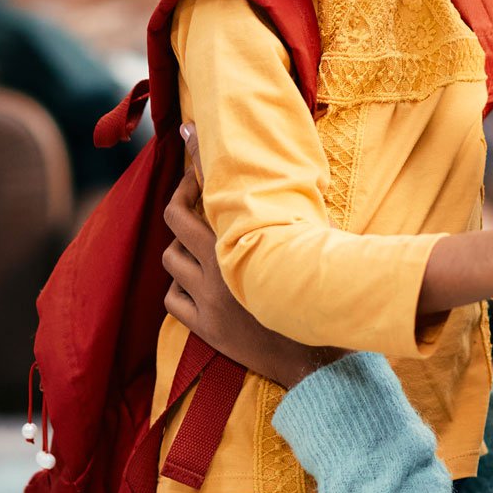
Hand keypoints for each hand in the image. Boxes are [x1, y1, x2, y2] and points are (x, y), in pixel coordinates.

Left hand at [162, 124, 338, 387]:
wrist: (318, 359)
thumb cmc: (322, 295)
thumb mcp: (312, 246)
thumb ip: (292, 217)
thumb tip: (283, 186)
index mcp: (250, 242)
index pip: (210, 192)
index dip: (195, 161)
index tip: (187, 133)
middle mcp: (222, 267)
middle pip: (175, 220)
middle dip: (180, 201)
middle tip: (190, 194)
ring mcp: (210, 299)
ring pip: (170, 261)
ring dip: (181, 253)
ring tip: (201, 252)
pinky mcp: (205, 328)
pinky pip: (173, 300)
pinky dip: (181, 290)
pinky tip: (198, 289)